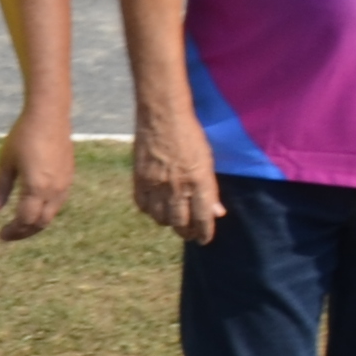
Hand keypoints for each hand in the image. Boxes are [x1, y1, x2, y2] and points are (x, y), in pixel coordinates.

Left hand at [0, 100, 72, 243]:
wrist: (49, 116)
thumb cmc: (23, 136)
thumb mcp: (6, 162)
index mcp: (37, 188)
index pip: (25, 220)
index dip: (13, 231)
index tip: (0, 235)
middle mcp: (54, 190)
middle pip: (41, 223)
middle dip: (24, 232)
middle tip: (9, 234)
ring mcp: (64, 184)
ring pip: (51, 215)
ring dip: (35, 223)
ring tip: (19, 224)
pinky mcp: (69, 177)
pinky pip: (58, 203)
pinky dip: (45, 212)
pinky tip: (33, 207)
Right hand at [132, 110, 224, 243]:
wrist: (162, 115)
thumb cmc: (190, 135)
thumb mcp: (208, 161)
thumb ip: (211, 190)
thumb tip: (216, 212)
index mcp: (200, 181)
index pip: (203, 218)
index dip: (204, 233)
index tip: (204, 239)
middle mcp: (178, 186)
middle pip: (180, 223)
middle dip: (186, 231)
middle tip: (189, 232)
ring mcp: (156, 183)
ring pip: (160, 218)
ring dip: (168, 222)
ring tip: (173, 218)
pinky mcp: (139, 178)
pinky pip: (143, 205)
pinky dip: (150, 210)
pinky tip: (155, 206)